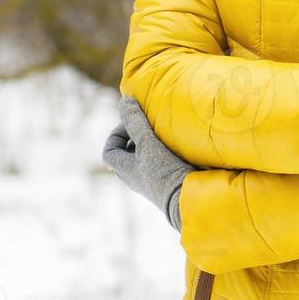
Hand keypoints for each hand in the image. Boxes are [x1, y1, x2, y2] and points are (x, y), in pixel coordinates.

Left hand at [102, 96, 196, 230]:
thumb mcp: (147, 143)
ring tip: (164, 134)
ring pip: (144, 158)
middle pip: (127, 154)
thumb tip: (124, 100)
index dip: (115, 134)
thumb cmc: (163, 172)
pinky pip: (160, 163)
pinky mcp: (169, 181)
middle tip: (149, 126)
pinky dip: (164, 151)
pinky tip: (177, 146)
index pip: (109, 151)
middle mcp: (136, 177)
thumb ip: (135, 122)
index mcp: (125, 169)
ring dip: (151, 144)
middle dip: (135, 137)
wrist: (189, 199)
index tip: (131, 124)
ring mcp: (152, 181)